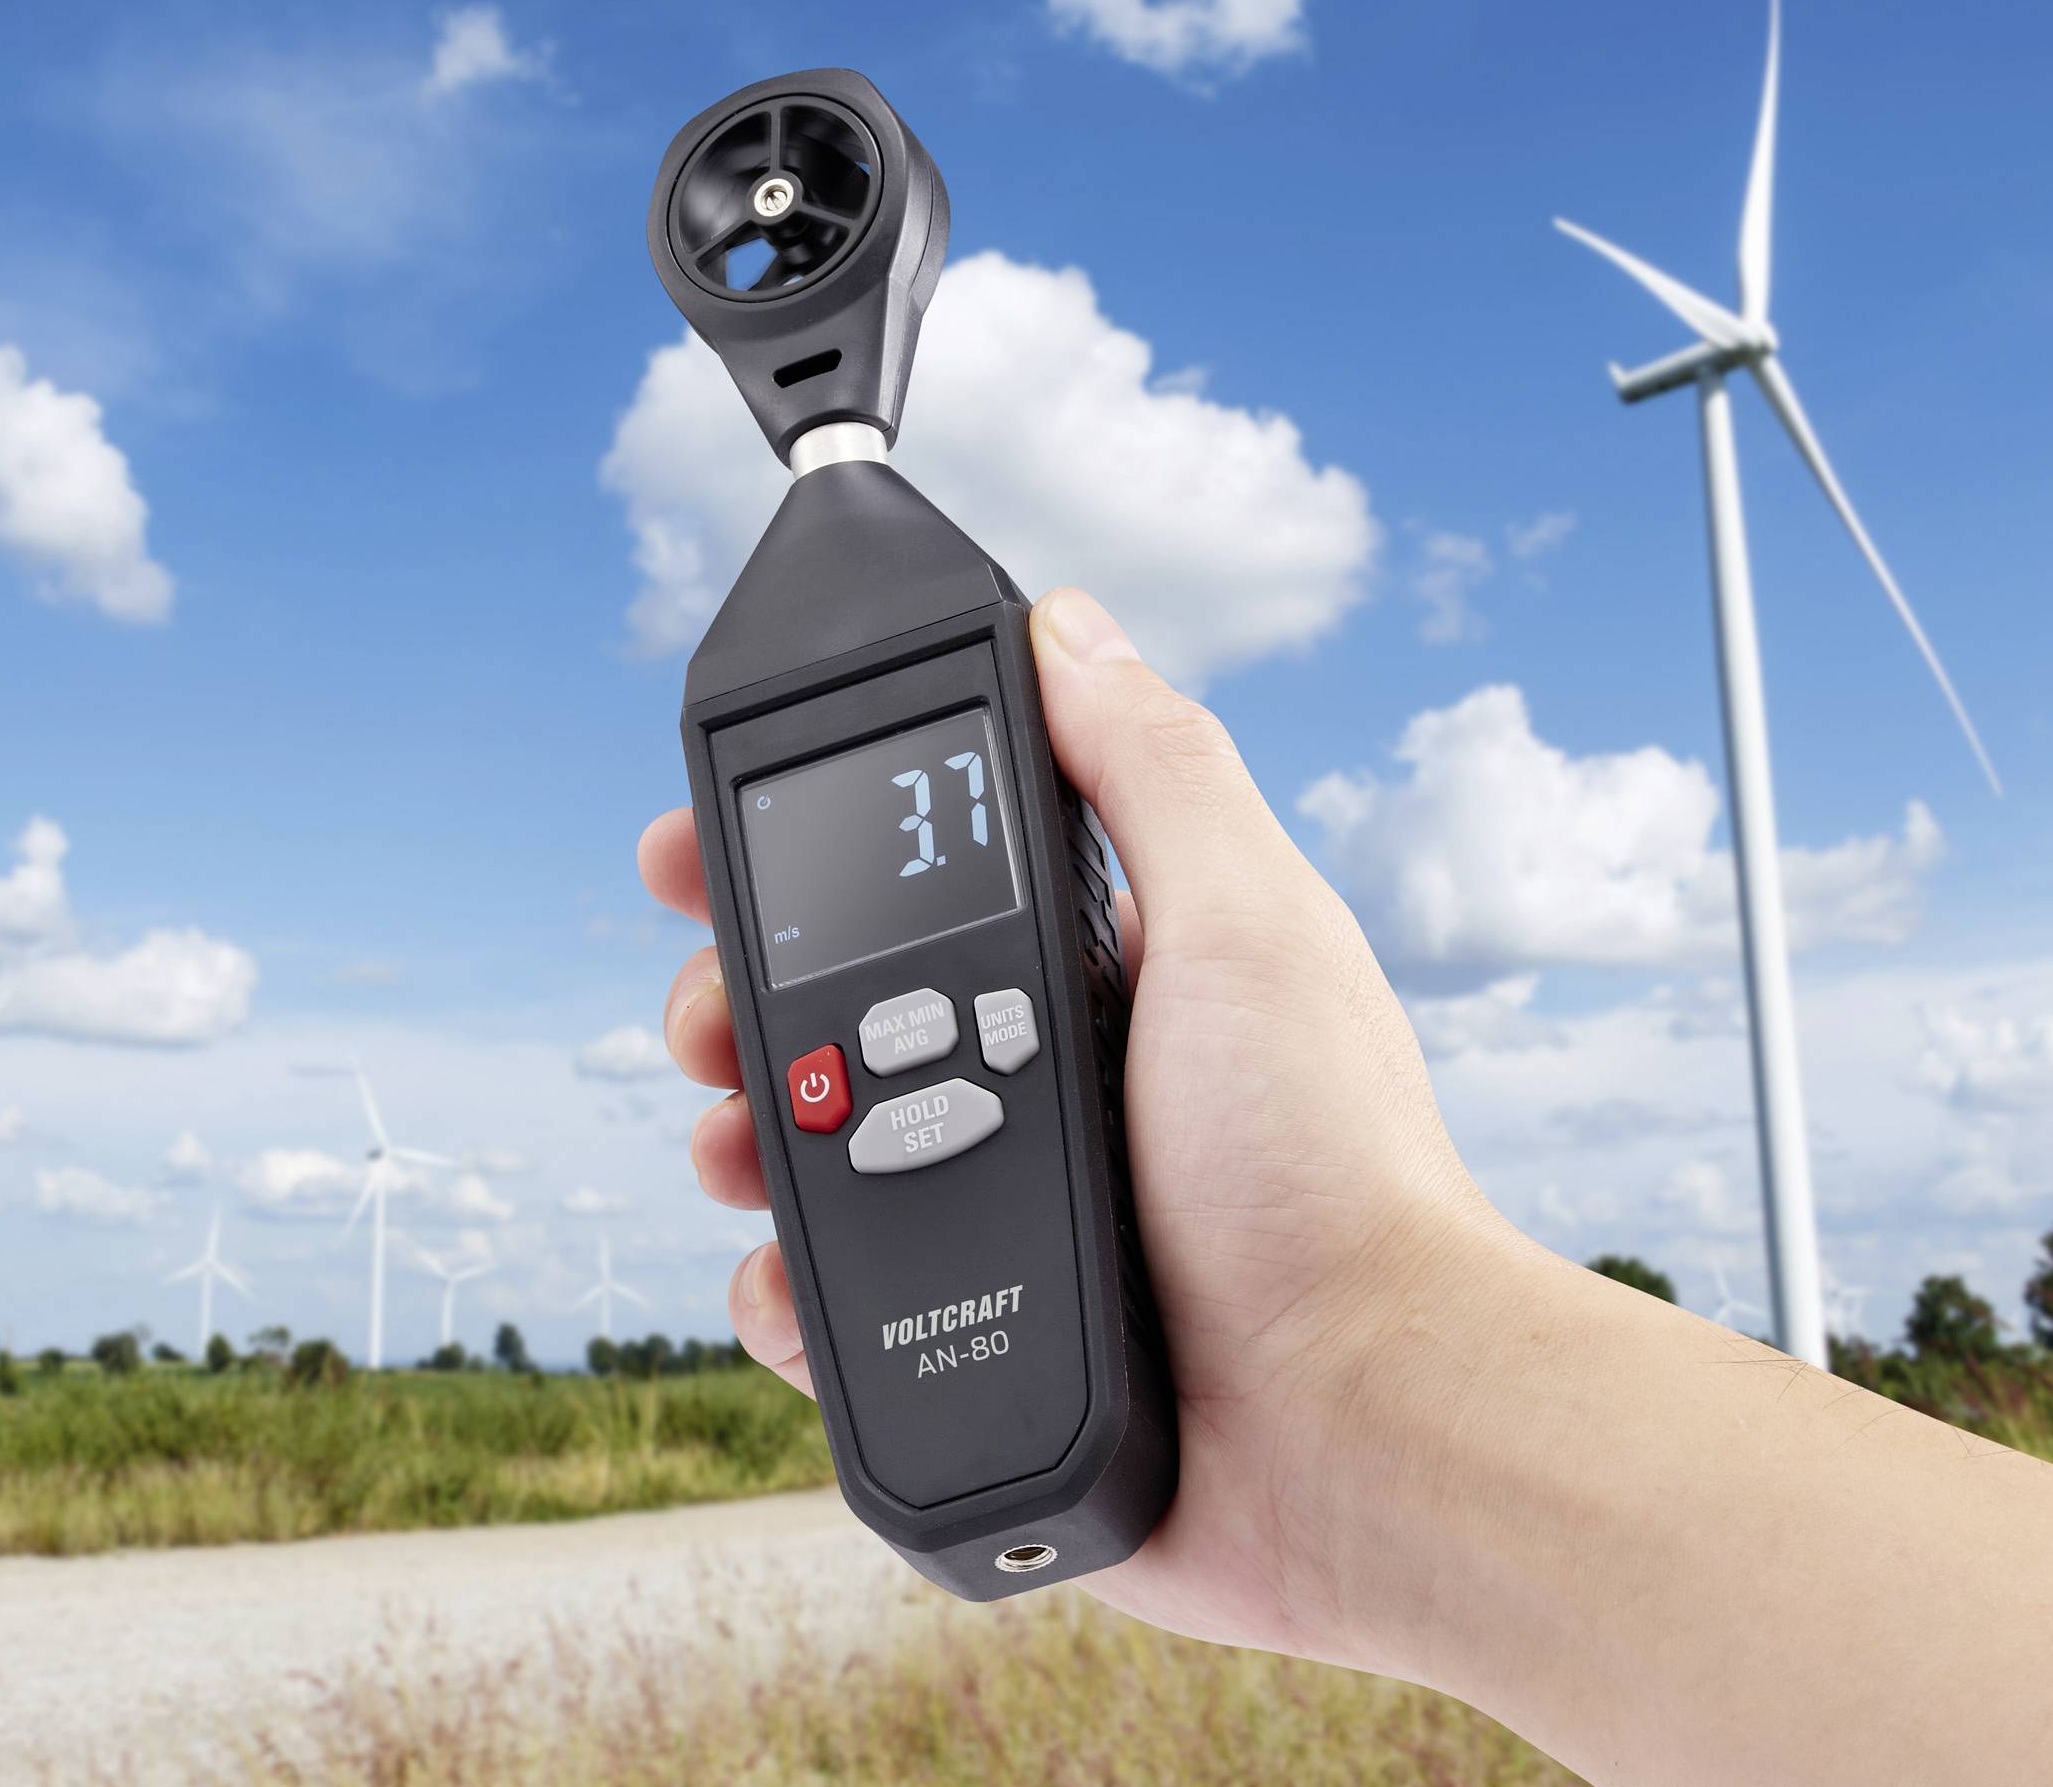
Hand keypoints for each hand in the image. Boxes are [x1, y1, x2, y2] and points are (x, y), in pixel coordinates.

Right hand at [638, 585, 1512, 1665]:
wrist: (1356, 1427)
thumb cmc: (1331, 1169)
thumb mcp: (1246, 923)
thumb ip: (1153, 768)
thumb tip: (1068, 625)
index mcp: (1101, 971)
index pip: (917, 882)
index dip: (803, 852)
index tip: (696, 846)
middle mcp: (1045, 1080)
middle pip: (834, 1010)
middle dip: (739, 995)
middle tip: (700, 1014)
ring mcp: (1005, 1207)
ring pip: (807, 1147)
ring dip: (737, 1133)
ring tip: (730, 1146)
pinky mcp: (974, 1330)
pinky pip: (835, 1300)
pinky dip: (789, 1290)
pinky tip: (788, 1283)